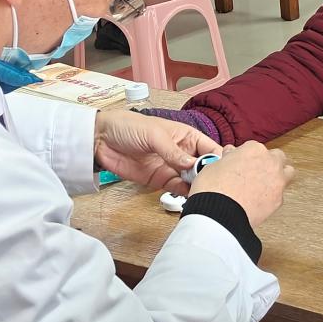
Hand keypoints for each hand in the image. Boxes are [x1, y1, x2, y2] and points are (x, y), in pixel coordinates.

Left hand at [95, 108, 217, 193]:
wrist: (100, 140)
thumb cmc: (128, 127)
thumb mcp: (154, 134)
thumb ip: (173, 151)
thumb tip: (191, 165)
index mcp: (186, 136)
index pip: (210, 147)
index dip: (218, 158)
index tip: (222, 169)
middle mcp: (183, 152)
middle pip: (204, 166)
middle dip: (209, 175)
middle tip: (212, 184)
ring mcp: (172, 167)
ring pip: (192, 179)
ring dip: (198, 186)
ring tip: (203, 191)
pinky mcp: (159, 180)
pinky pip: (176, 188)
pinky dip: (184, 193)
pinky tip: (189, 195)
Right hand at [190, 142, 295, 226]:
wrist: (219, 214)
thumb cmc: (213, 189)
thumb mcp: (212, 166)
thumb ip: (227, 159)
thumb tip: (229, 157)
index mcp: (254, 150)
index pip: (254, 147)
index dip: (246, 156)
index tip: (240, 163)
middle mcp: (270, 163)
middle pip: (276, 157)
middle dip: (267, 162)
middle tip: (253, 172)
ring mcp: (277, 181)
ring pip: (286, 172)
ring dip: (277, 176)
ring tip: (261, 185)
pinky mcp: (279, 200)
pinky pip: (280, 194)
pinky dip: (272, 196)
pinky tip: (259, 201)